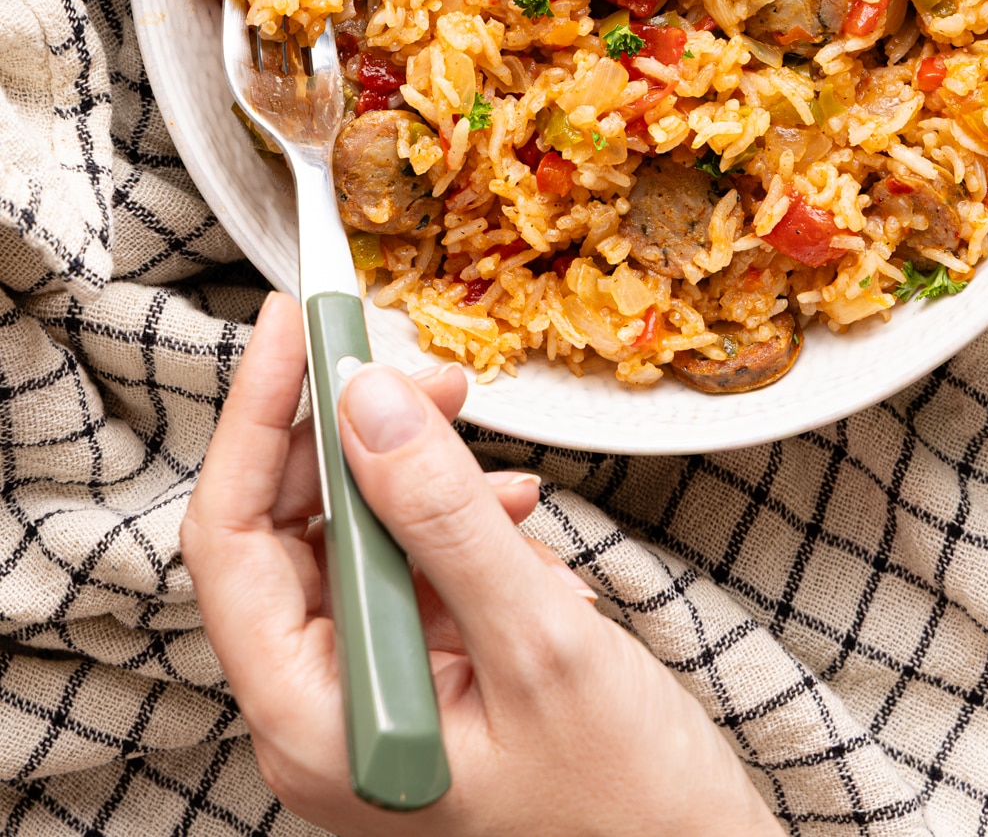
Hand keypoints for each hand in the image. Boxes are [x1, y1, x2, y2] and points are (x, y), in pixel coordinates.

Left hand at [181, 293, 779, 836]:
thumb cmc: (627, 813)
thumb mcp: (540, 647)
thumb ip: (445, 519)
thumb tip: (365, 403)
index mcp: (316, 721)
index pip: (232, 541)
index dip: (255, 419)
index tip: (296, 327)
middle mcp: (323, 711)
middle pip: (286, 529)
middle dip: (349, 433)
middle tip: (422, 369)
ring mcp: (373, 698)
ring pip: (351, 540)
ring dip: (409, 472)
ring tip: (472, 432)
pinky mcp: (424, 682)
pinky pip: (408, 572)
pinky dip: (452, 522)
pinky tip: (511, 512)